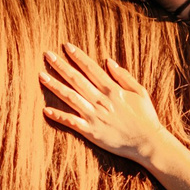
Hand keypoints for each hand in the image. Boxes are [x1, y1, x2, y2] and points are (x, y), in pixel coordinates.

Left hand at [40, 43, 166, 166]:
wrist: (148, 143)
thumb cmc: (146, 117)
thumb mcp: (140, 92)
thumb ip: (124, 76)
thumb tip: (108, 61)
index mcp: (113, 89)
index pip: (91, 69)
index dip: (78, 56)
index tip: (66, 46)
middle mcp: (101, 100)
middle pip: (77, 79)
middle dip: (61, 66)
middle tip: (47, 55)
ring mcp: (95, 116)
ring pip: (70, 97)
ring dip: (55, 86)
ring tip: (41, 75)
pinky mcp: (91, 132)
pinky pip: (71, 122)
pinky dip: (59, 116)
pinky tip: (46, 110)